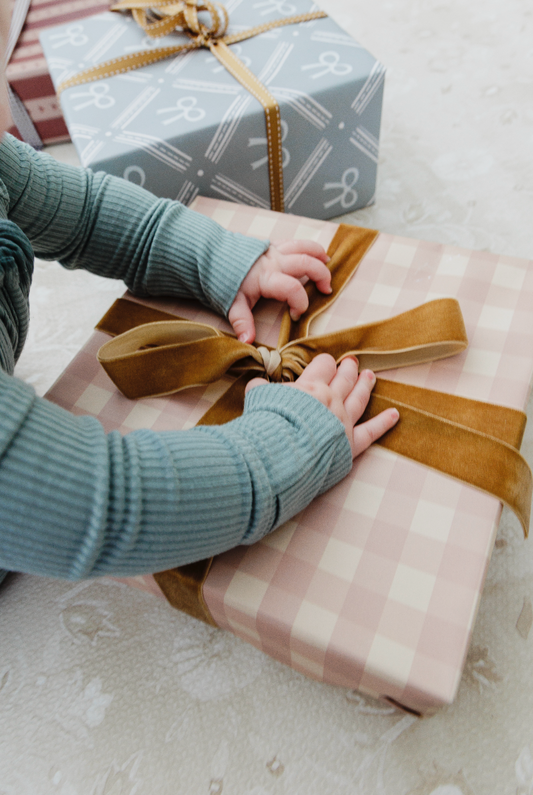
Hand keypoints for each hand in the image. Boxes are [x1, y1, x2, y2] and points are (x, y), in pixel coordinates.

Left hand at [228, 240, 331, 343]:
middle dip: (321, 275)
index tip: (296, 315)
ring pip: (304, 246)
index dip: (301, 303)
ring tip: (328, 264)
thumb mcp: (231, 304)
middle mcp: (274, 261)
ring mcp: (274, 250)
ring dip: (319, 255)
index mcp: (266, 277)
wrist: (210, 257)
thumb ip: (242, 322)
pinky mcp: (273, 245)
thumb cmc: (223, 282)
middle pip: (307, 262)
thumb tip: (247, 340)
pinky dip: (309, 247)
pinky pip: (295, 242)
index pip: (293, 288)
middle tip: (326, 290)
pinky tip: (316, 254)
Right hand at [246, 354, 398, 458]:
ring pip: (359, 398)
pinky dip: (384, 423)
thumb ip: (260, 388)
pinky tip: (394, 415)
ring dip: (365, 386)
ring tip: (370, 376)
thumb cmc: (266, 425)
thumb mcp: (257, 399)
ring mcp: (343, 421)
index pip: (323, 365)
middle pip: (344, 378)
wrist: (280, 455)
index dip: (324, 362)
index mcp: (310, 386)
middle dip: (348, 369)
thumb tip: (258, 383)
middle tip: (352, 363)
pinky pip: (371, 432)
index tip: (325, 363)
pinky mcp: (349, 444)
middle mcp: (330, 400)